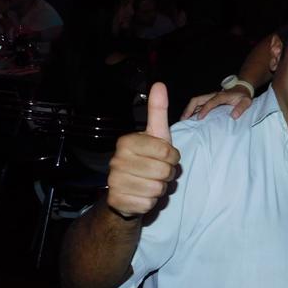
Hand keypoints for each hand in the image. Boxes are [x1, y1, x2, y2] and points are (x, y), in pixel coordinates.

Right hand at [106, 82, 180, 216]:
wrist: (128, 190)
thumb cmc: (147, 159)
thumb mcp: (156, 135)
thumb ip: (158, 111)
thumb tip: (159, 84)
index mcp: (127, 142)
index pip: (168, 152)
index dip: (173, 157)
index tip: (164, 157)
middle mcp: (116, 160)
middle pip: (164, 171)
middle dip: (168, 174)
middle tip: (158, 172)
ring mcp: (114, 181)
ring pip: (157, 189)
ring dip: (160, 189)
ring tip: (151, 183)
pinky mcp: (117, 201)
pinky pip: (148, 204)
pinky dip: (150, 202)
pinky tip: (142, 196)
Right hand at [179, 88, 251, 120]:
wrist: (241, 88)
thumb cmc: (243, 96)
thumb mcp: (246, 101)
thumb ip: (241, 108)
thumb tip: (233, 116)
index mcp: (221, 96)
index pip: (211, 102)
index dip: (205, 109)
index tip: (199, 118)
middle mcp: (213, 95)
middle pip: (197, 99)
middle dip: (189, 109)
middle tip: (184, 120)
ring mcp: (209, 98)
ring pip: (195, 102)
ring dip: (188, 110)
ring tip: (183, 121)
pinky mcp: (208, 101)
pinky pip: (198, 105)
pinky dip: (192, 111)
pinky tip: (189, 120)